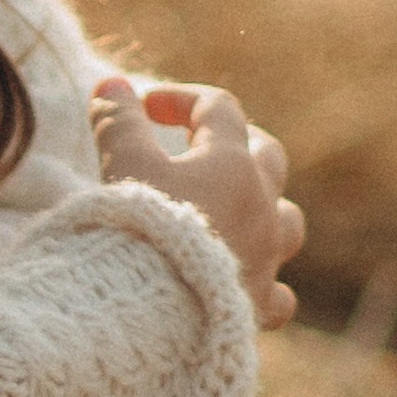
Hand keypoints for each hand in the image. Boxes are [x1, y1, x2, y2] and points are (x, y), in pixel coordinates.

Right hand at [90, 77, 305, 329]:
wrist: (152, 313)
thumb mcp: (122, 164)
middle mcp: (260, 207)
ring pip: (286, 222)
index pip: (217, 108)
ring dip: (263, 209)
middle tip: (200, 145)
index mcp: (231, 164)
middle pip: (267, 156)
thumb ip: (117, 120)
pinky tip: (243, 283)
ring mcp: (267, 258)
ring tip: (235, 210)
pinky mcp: (259, 306)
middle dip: (237, 142)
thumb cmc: (138, 230)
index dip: (180, 98)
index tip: (143, 106)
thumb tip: (110, 82)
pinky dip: (264, 283)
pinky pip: (278, 294)